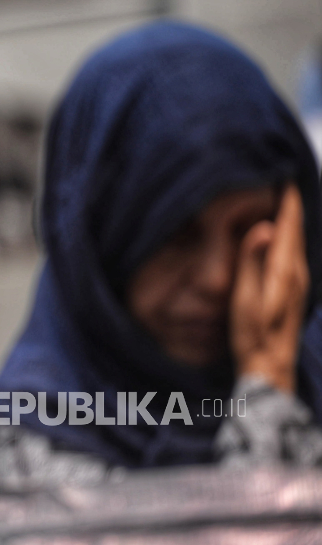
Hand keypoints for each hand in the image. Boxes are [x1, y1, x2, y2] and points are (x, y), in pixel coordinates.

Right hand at [231, 184, 308, 392]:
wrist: (270, 368)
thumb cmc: (253, 335)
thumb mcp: (245, 299)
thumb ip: (251, 262)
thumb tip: (263, 227)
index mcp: (285, 269)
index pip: (288, 224)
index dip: (286, 200)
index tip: (282, 176)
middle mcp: (297, 273)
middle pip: (296, 230)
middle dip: (290, 205)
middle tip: (281, 182)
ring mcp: (298, 283)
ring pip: (297, 241)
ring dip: (290, 221)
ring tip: (280, 202)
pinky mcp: (294, 291)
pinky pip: (294, 253)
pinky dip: (289, 237)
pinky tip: (279, 238)